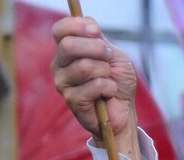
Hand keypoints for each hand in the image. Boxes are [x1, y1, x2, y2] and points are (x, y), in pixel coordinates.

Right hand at [52, 17, 139, 158]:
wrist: (124, 110)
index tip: (96, 32)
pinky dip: (109, 88)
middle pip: (68, 46)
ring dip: (106, 72)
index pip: (60, 30)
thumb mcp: (113, 55)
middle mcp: (59, 64)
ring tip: (108, 80)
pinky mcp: (71, 100)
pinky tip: (108, 94)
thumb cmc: (117, 81)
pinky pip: (95, 86)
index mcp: (67, 50)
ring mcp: (62, 83)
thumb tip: (91, 27)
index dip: (77, 26)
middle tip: (109, 60)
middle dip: (97, 50)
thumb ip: (99, 40)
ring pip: (84, 67)